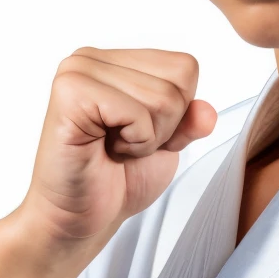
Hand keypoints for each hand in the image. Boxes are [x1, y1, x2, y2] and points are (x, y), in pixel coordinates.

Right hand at [16, 46, 217, 256]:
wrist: (79, 218)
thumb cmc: (113, 179)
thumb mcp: (166, 144)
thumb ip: (188, 121)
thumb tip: (207, 112)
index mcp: (115, 61)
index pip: (185, 67)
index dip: (177, 113)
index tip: (138, 133)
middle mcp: (93, 58)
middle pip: (177, 82)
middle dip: (162, 127)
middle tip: (123, 144)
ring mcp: (78, 71)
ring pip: (162, 97)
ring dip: (146, 137)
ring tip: (113, 147)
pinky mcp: (71, 93)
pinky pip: (136, 113)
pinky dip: (133, 141)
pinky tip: (105, 147)